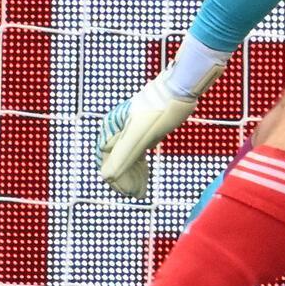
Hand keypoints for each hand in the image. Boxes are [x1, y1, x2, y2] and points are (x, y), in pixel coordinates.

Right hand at [95, 65, 222, 197]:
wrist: (179, 90)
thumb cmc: (160, 111)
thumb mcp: (141, 137)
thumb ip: (123, 156)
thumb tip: (106, 177)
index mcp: (111, 130)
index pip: (106, 162)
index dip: (116, 180)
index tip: (129, 193)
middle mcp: (116, 130)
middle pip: (115, 162)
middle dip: (125, 180)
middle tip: (137, 195)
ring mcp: (130, 130)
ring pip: (126, 159)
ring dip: (132, 176)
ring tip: (140, 192)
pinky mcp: (143, 130)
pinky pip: (136, 153)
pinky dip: (139, 167)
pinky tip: (144, 178)